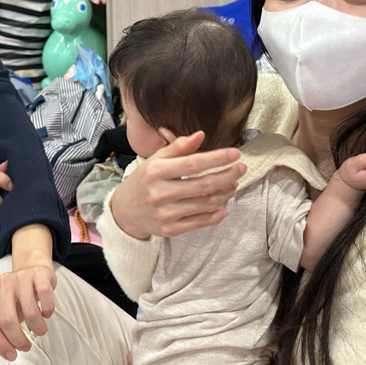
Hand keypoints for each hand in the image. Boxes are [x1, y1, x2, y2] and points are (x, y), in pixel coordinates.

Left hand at [0, 260, 55, 360]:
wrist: (32, 269)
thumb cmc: (15, 296)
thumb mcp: (1, 313)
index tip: (11, 355)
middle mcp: (1, 283)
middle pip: (7, 321)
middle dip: (18, 341)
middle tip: (25, 347)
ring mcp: (20, 277)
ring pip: (29, 312)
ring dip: (38, 329)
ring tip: (39, 330)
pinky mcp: (38, 274)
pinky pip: (45, 298)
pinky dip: (48, 311)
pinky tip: (46, 313)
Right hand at [111, 132, 245, 239]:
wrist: (124, 211)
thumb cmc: (143, 181)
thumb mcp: (155, 160)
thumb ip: (177, 147)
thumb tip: (200, 135)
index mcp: (155, 171)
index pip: (193, 164)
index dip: (217, 158)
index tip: (235, 153)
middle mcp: (160, 193)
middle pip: (203, 185)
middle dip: (227, 176)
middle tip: (241, 169)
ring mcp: (165, 213)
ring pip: (205, 204)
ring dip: (225, 193)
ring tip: (233, 183)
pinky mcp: (170, 229)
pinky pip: (200, 222)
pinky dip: (216, 215)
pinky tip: (225, 206)